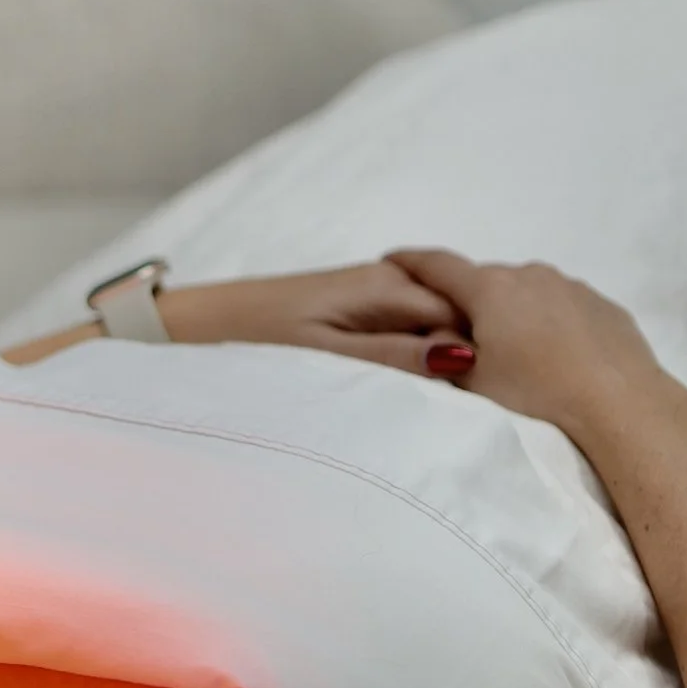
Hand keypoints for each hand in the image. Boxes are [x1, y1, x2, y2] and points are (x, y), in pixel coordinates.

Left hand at [162, 259, 470, 374]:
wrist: (207, 326)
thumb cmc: (259, 342)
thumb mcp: (330, 359)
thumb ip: (396, 358)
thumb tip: (463, 357)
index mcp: (392, 286)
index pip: (468, 320)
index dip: (479, 361)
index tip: (474, 403)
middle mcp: (395, 280)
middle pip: (461, 319)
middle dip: (466, 359)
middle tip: (456, 407)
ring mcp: (383, 290)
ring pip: (439, 325)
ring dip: (440, 359)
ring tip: (426, 397)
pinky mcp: (367, 305)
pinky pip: (414, 328)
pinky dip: (417, 354)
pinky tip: (404, 383)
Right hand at [382, 248, 676, 445]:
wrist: (620, 405)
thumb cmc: (536, 395)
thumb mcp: (473, 381)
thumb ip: (445, 350)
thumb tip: (437, 331)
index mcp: (489, 289)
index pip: (437, 266)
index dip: (410, 262)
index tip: (391, 259)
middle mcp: (529, 275)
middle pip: (486, 282)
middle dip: (471, 300)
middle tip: (462, 333)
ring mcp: (571, 286)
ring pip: (528, 292)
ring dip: (515, 311)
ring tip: (518, 352)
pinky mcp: (603, 305)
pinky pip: (565, 307)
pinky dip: (552, 323)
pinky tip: (558, 356)